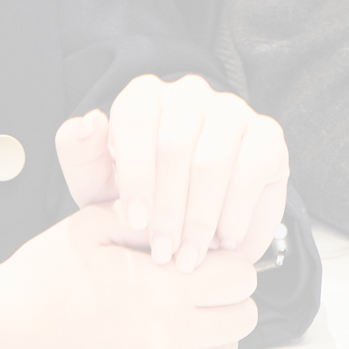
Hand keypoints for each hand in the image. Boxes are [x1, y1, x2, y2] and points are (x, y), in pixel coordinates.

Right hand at [0, 202, 259, 348]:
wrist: (9, 328)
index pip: (239, 275)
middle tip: (201, 274)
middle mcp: (167, 332)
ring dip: (218, 323)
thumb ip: (142, 216)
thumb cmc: (41, 279)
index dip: (228, 255)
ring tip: (186, 302)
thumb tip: (179, 214)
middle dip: (230, 291)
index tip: (204, 249)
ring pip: (227, 347)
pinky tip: (170, 327)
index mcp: (159, 288)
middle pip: (243, 315)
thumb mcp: (90, 224)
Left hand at [56, 73, 289, 272]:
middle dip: (168, 207)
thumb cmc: (139, 197)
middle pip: (176, 144)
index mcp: (145, 96)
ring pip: (213, 160)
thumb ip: (81, 154)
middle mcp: (189, 94)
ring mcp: (232, 111)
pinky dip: (235, 213)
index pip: (137, 118)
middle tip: (164, 251)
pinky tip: (224, 240)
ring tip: (191, 255)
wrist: (189, 216)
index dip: (135, 173)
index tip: (135, 220)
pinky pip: (251, 171)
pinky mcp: (267, 135)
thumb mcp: (99, 184)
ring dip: (200, 217)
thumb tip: (89, 122)